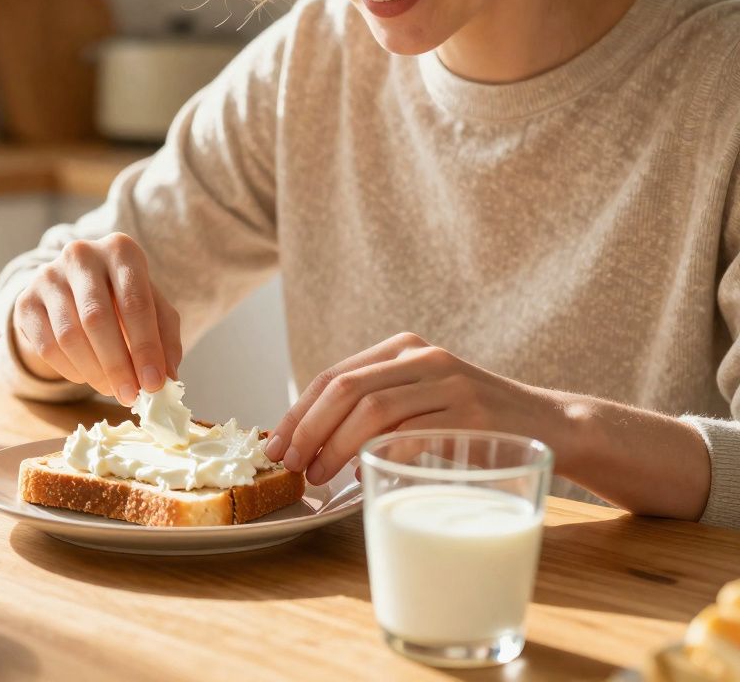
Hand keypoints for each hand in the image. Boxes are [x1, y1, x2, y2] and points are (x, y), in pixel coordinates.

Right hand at [12, 233, 181, 404]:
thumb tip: (167, 380)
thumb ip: (164, 339)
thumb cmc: (123, 297)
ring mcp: (48, 276)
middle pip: (97, 319)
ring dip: (93, 372)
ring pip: (69, 336)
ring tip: (111, 388)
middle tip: (130, 396)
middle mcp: (81, 255)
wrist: (76, 286)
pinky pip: (47, 346)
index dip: (146, 347)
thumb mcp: (153, 308)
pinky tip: (86, 376)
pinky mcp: (26, 301)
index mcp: (120, 250)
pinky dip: (70, 370)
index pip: (135, 302)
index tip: (154, 383)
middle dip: (117, 365)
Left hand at [264, 332, 577, 483]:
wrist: (552, 425)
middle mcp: (422, 356)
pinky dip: (380, 453)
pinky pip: (413, 432)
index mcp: (402, 348)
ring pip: (373, 408)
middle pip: (345, 388)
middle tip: (291, 465)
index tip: (274, 446)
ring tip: (320, 476)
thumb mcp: (422, 400)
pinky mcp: (472, 412)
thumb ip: (375, 409)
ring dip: (336, 446)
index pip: (332, 376)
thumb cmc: (474, 423)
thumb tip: (308, 443)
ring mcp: (449, 382)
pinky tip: (365, 472)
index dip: (297, 412)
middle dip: (308, 429)